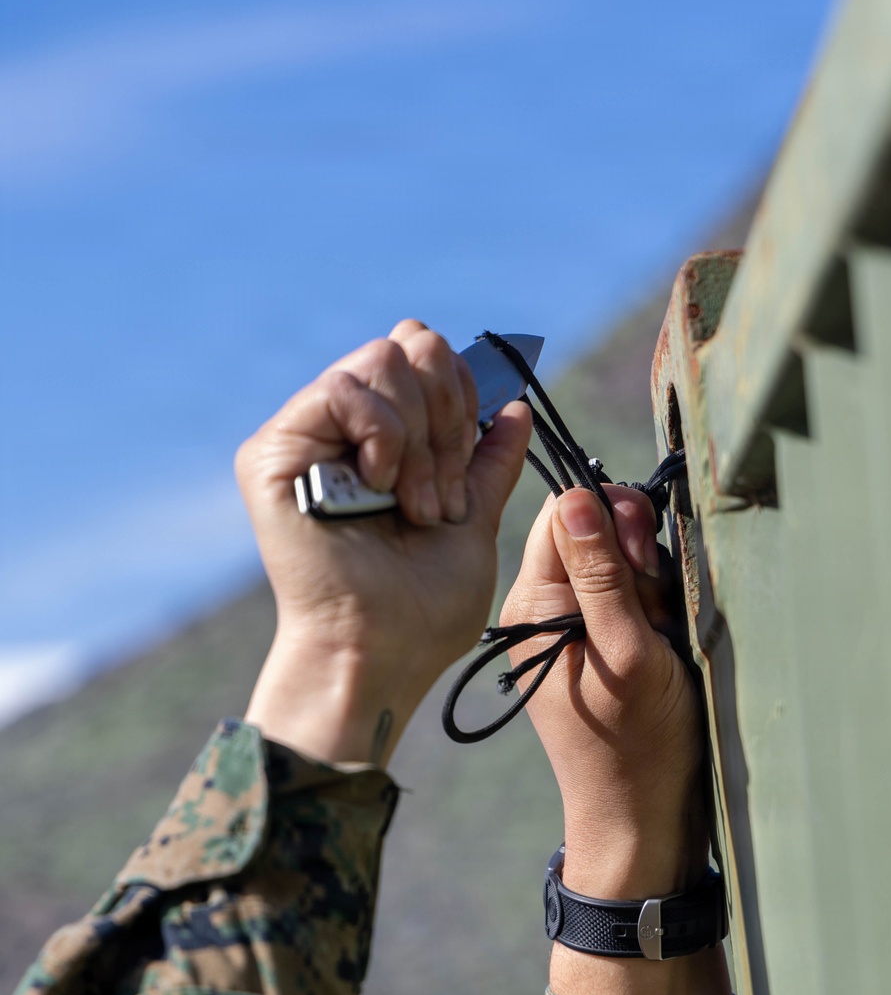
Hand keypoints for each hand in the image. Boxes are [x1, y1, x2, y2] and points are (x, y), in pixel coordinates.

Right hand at [237, 321, 531, 764]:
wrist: (380, 651)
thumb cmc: (423, 608)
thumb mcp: (475, 521)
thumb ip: (489, 461)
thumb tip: (515, 406)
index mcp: (386, 440)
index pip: (428, 357)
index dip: (462, 395)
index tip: (466, 467)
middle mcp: (341, 430)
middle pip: (409, 343)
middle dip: (447, 417)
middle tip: (441, 498)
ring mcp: (305, 436)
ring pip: (381, 360)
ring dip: (417, 439)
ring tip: (414, 507)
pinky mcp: (272, 451)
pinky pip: (342, 390)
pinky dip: (381, 435)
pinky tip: (378, 488)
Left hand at [501, 485, 707, 898]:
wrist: (642, 815)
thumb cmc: (638, 743)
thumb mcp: (625, 650)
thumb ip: (599, 573)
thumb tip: (574, 495)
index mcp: (533, 604)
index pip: (562, 511)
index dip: (611, 517)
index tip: (643, 561)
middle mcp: (545, 606)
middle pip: (593, 528)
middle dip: (638, 554)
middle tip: (656, 606)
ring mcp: (573, 624)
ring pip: (620, 560)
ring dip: (653, 586)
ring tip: (661, 635)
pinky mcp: (601, 640)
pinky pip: (631, 595)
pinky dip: (656, 610)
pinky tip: (664, 644)